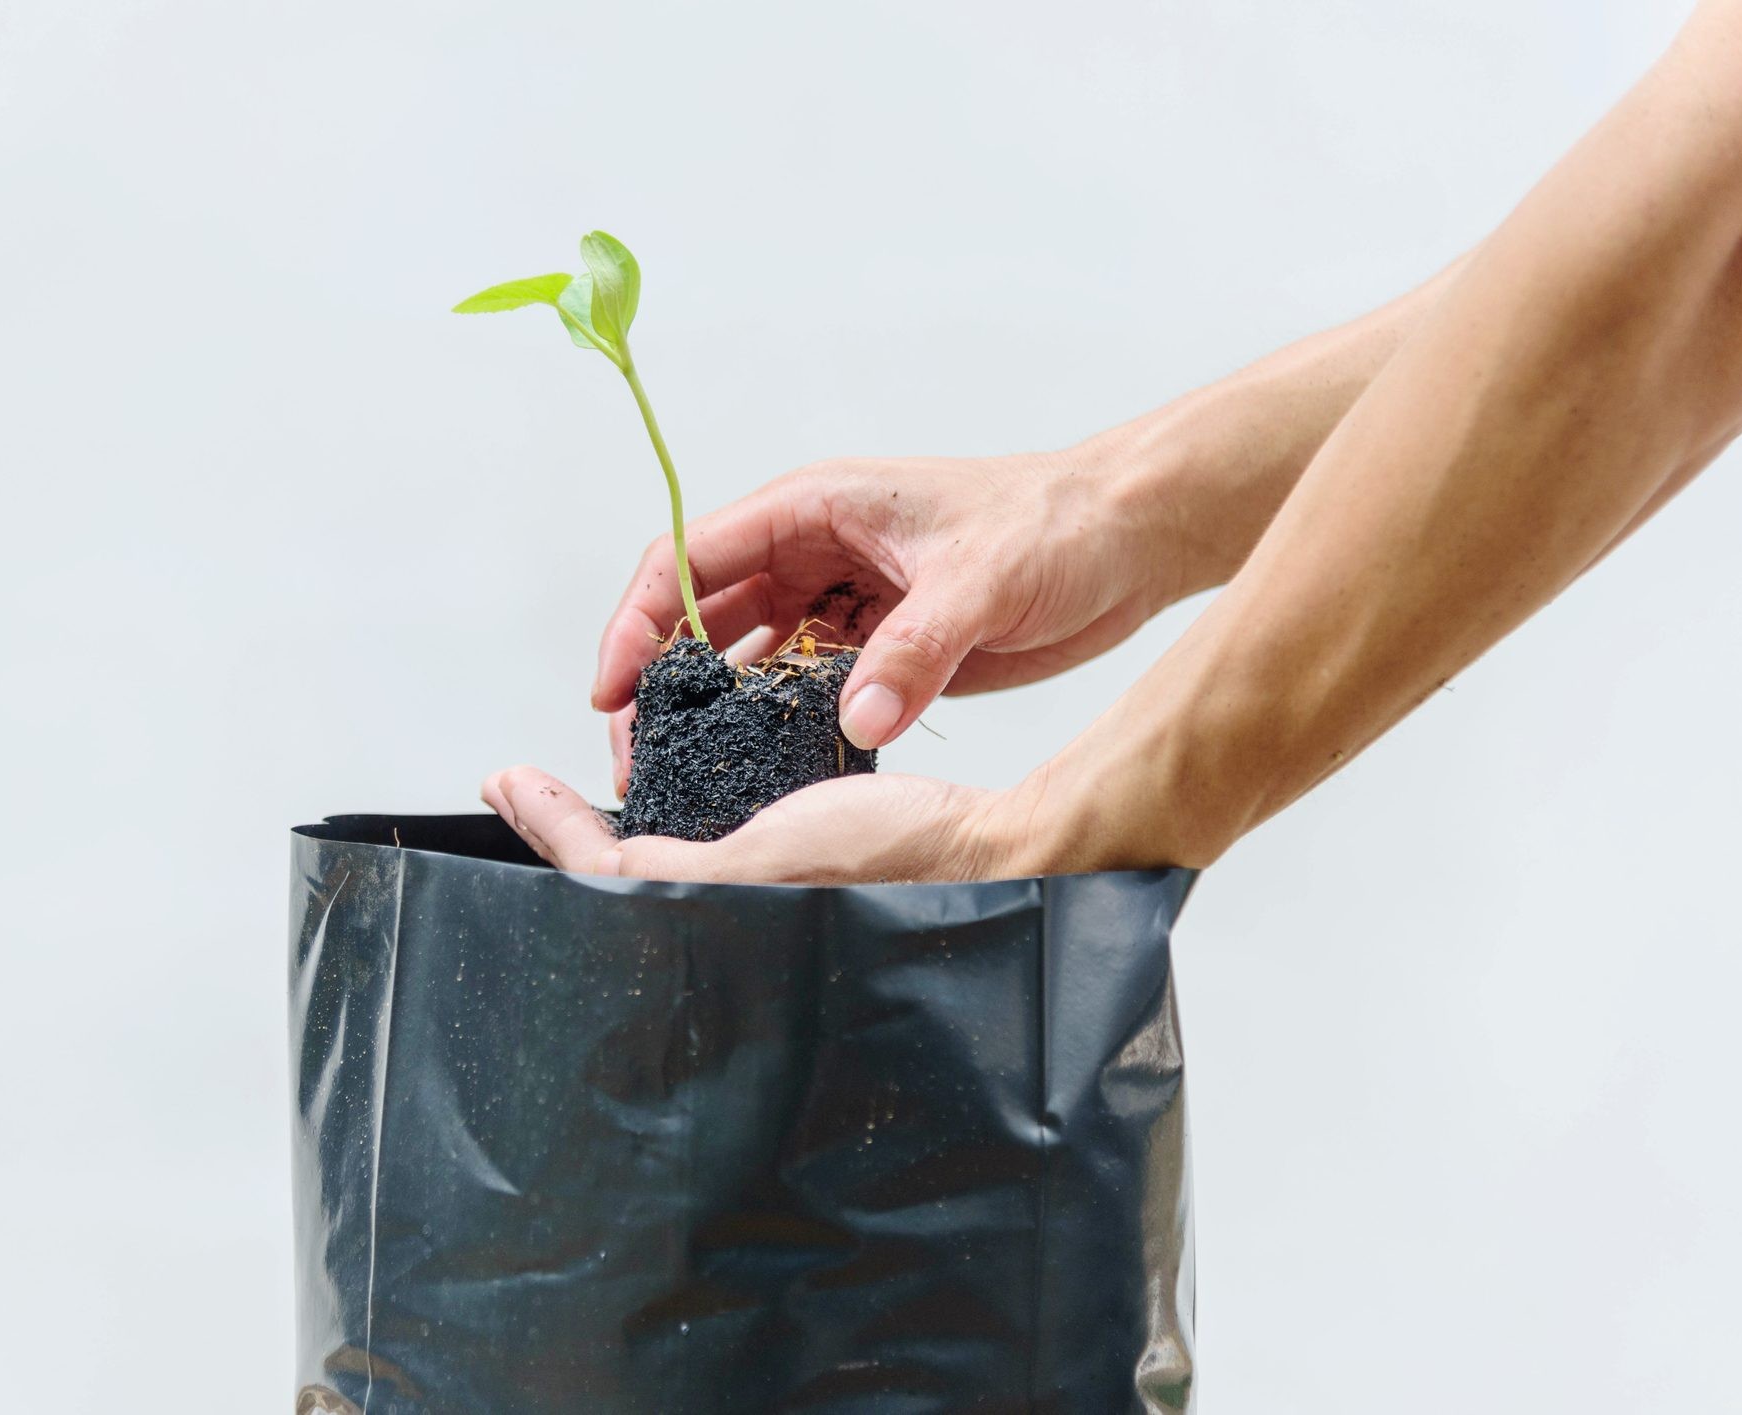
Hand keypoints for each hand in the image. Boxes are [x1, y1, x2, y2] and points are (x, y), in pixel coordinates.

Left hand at [481, 765, 1035, 883]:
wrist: (988, 848)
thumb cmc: (896, 860)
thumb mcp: (758, 860)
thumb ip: (662, 875)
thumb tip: (586, 868)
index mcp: (718, 921)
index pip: (602, 879)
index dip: (546, 828)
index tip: (503, 779)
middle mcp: (735, 912)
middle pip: (625, 877)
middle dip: (573, 833)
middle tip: (523, 787)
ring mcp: (768, 889)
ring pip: (666, 853)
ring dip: (620, 814)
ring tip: (579, 777)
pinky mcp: (800, 863)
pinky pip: (719, 831)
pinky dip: (682, 801)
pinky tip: (672, 776)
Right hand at [591, 440, 1189, 793]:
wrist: (1129, 539)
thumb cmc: (1056, 524)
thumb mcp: (981, 580)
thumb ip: (916, 651)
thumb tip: (855, 719)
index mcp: (814, 507)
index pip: (690, 559)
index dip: (640, 622)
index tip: (612, 689)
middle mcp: (814, 554)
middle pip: (703, 619)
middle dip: (661, 684)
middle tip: (635, 755)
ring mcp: (843, 605)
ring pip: (749, 662)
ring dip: (715, 715)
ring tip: (680, 775)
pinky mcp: (878, 651)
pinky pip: (807, 692)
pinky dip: (780, 729)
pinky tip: (761, 773)